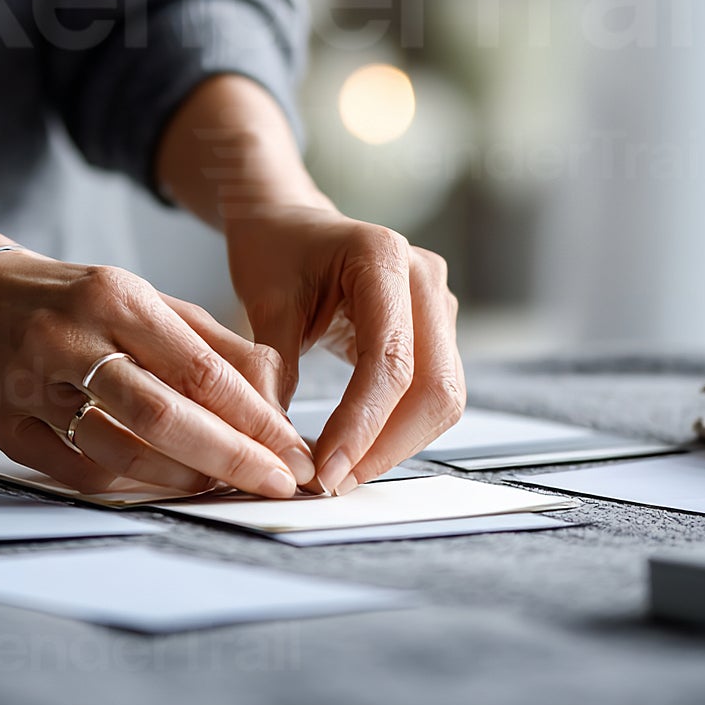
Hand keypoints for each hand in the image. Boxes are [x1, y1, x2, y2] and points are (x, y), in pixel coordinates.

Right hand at [0, 247, 317, 498]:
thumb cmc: (79, 302)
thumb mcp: (145, 300)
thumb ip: (211, 343)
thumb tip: (276, 396)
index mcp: (114, 295)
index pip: (198, 367)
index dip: (253, 417)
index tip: (291, 450)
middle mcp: (69, 336)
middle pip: (162, 414)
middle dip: (230, 457)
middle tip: (276, 484)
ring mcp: (30, 383)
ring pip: (118, 451)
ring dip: (180, 479)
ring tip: (220, 486)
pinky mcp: (3, 423)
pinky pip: (74, 473)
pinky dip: (125, 486)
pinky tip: (160, 485)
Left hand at [223, 202, 464, 494]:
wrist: (289, 222)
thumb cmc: (275, 250)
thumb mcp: (263, 301)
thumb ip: (273, 370)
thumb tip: (278, 447)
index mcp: (382, 256)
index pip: (389, 359)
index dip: (362, 425)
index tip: (324, 470)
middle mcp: (424, 276)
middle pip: (434, 386)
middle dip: (386, 445)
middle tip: (332, 482)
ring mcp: (437, 303)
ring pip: (442, 397)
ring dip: (396, 444)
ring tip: (340, 471)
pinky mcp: (436, 330)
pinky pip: (431, 392)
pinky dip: (398, 428)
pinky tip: (356, 449)